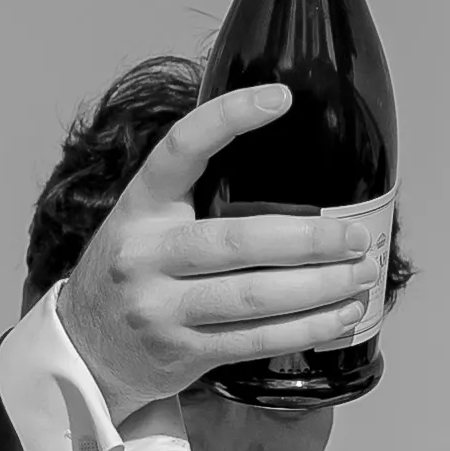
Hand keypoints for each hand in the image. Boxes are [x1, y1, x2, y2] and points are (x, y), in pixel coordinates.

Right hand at [53, 86, 384, 419]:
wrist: (87, 350)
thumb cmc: (136, 272)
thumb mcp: (145, 222)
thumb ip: (195, 197)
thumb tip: (287, 163)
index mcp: (138, 206)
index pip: (180, 150)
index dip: (227, 118)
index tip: (279, 97)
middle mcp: (145, 255)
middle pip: (238, 241)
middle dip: (309, 238)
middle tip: (355, 235)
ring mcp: (160, 308)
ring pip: (254, 296)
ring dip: (320, 286)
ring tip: (362, 273)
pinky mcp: (182, 352)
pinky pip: (256, 339)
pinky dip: (308, 327)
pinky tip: (342, 314)